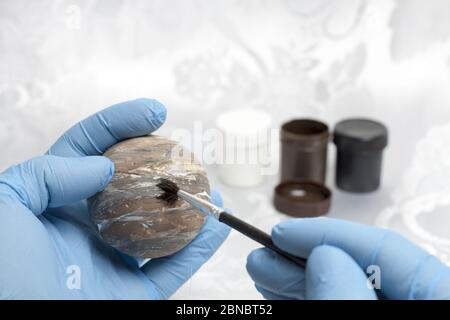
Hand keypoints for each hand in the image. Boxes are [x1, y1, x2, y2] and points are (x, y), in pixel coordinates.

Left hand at [0, 98, 229, 298]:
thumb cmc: (1, 276)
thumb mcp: (4, 207)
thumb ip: (43, 174)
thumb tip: (102, 165)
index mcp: (55, 205)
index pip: (90, 153)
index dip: (120, 126)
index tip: (154, 112)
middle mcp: (88, 228)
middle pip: (132, 185)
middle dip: (160, 163)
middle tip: (185, 149)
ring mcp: (113, 261)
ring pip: (159, 227)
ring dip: (189, 206)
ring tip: (209, 187)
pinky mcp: (133, 295)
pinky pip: (172, 269)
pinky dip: (198, 249)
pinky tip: (216, 227)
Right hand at [246, 217, 449, 299]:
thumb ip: (349, 301)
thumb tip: (324, 257)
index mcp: (438, 298)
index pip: (384, 250)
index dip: (328, 234)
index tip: (284, 233)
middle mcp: (419, 303)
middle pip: (359, 269)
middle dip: (303, 261)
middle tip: (263, 257)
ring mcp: (397, 314)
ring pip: (344, 289)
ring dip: (299, 280)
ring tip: (264, 274)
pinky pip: (340, 304)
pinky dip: (309, 299)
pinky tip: (283, 294)